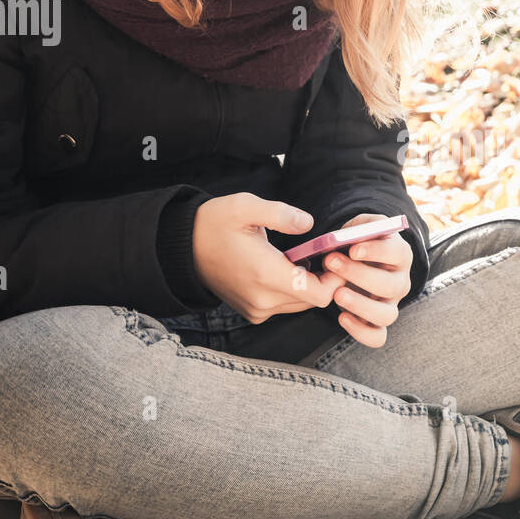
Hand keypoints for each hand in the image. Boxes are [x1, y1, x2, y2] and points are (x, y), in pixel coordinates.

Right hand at [192, 193, 346, 323]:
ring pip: (301, 304)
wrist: (182, 247)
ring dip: (310, 283)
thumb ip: (281, 214)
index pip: (320, 294)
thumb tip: (308, 224)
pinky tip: (289, 267)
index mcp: (266, 276)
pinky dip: (294, 290)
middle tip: (327, 252)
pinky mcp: (252, 311)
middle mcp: (263, 300)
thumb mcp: (246, 206)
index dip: (336, 276)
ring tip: (308, 257)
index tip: (335, 255)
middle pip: (314, 300)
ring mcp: (257, 309)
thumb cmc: (215, 223)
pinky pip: (285, 305)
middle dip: (326, 278)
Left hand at [322, 213, 412, 346]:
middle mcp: (401, 282)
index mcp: (400, 254)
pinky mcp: (378, 323)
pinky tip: (342, 317)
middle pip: (389, 285)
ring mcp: (390, 305)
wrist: (354, 259)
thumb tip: (350, 236)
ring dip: (361, 305)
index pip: (397, 253)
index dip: (376, 252)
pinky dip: (361, 332)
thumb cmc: (358, 241)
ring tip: (337, 294)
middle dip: (358, 274)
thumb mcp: (361, 225)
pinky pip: (378, 337)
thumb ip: (361, 226)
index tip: (352, 249)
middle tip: (331, 262)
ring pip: (386, 315)